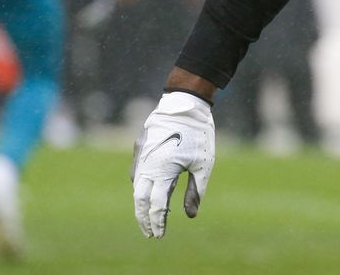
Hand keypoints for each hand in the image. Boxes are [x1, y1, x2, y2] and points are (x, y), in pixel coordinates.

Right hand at [131, 91, 214, 237]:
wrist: (185, 103)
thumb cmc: (198, 135)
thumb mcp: (203, 165)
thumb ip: (195, 191)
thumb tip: (189, 216)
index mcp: (164, 169)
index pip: (156, 203)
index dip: (157, 221)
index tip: (159, 235)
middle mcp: (148, 162)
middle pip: (139, 197)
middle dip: (143, 217)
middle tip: (149, 232)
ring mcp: (141, 153)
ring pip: (135, 184)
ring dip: (140, 202)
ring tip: (148, 216)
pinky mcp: (140, 145)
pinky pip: (136, 170)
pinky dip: (140, 185)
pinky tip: (148, 191)